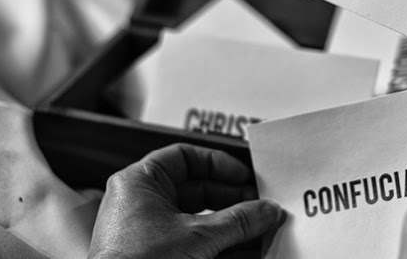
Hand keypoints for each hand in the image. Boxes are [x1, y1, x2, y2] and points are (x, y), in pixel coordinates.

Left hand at [88, 144, 284, 258]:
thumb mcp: (199, 236)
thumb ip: (239, 221)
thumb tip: (266, 211)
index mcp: (140, 183)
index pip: (184, 157)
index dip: (218, 164)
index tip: (244, 176)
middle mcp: (140, 203)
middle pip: (197, 189)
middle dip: (233, 200)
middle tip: (259, 207)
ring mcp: (147, 231)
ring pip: (198, 219)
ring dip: (231, 225)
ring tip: (259, 229)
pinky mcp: (157, 254)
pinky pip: (194, 241)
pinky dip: (219, 244)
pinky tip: (246, 250)